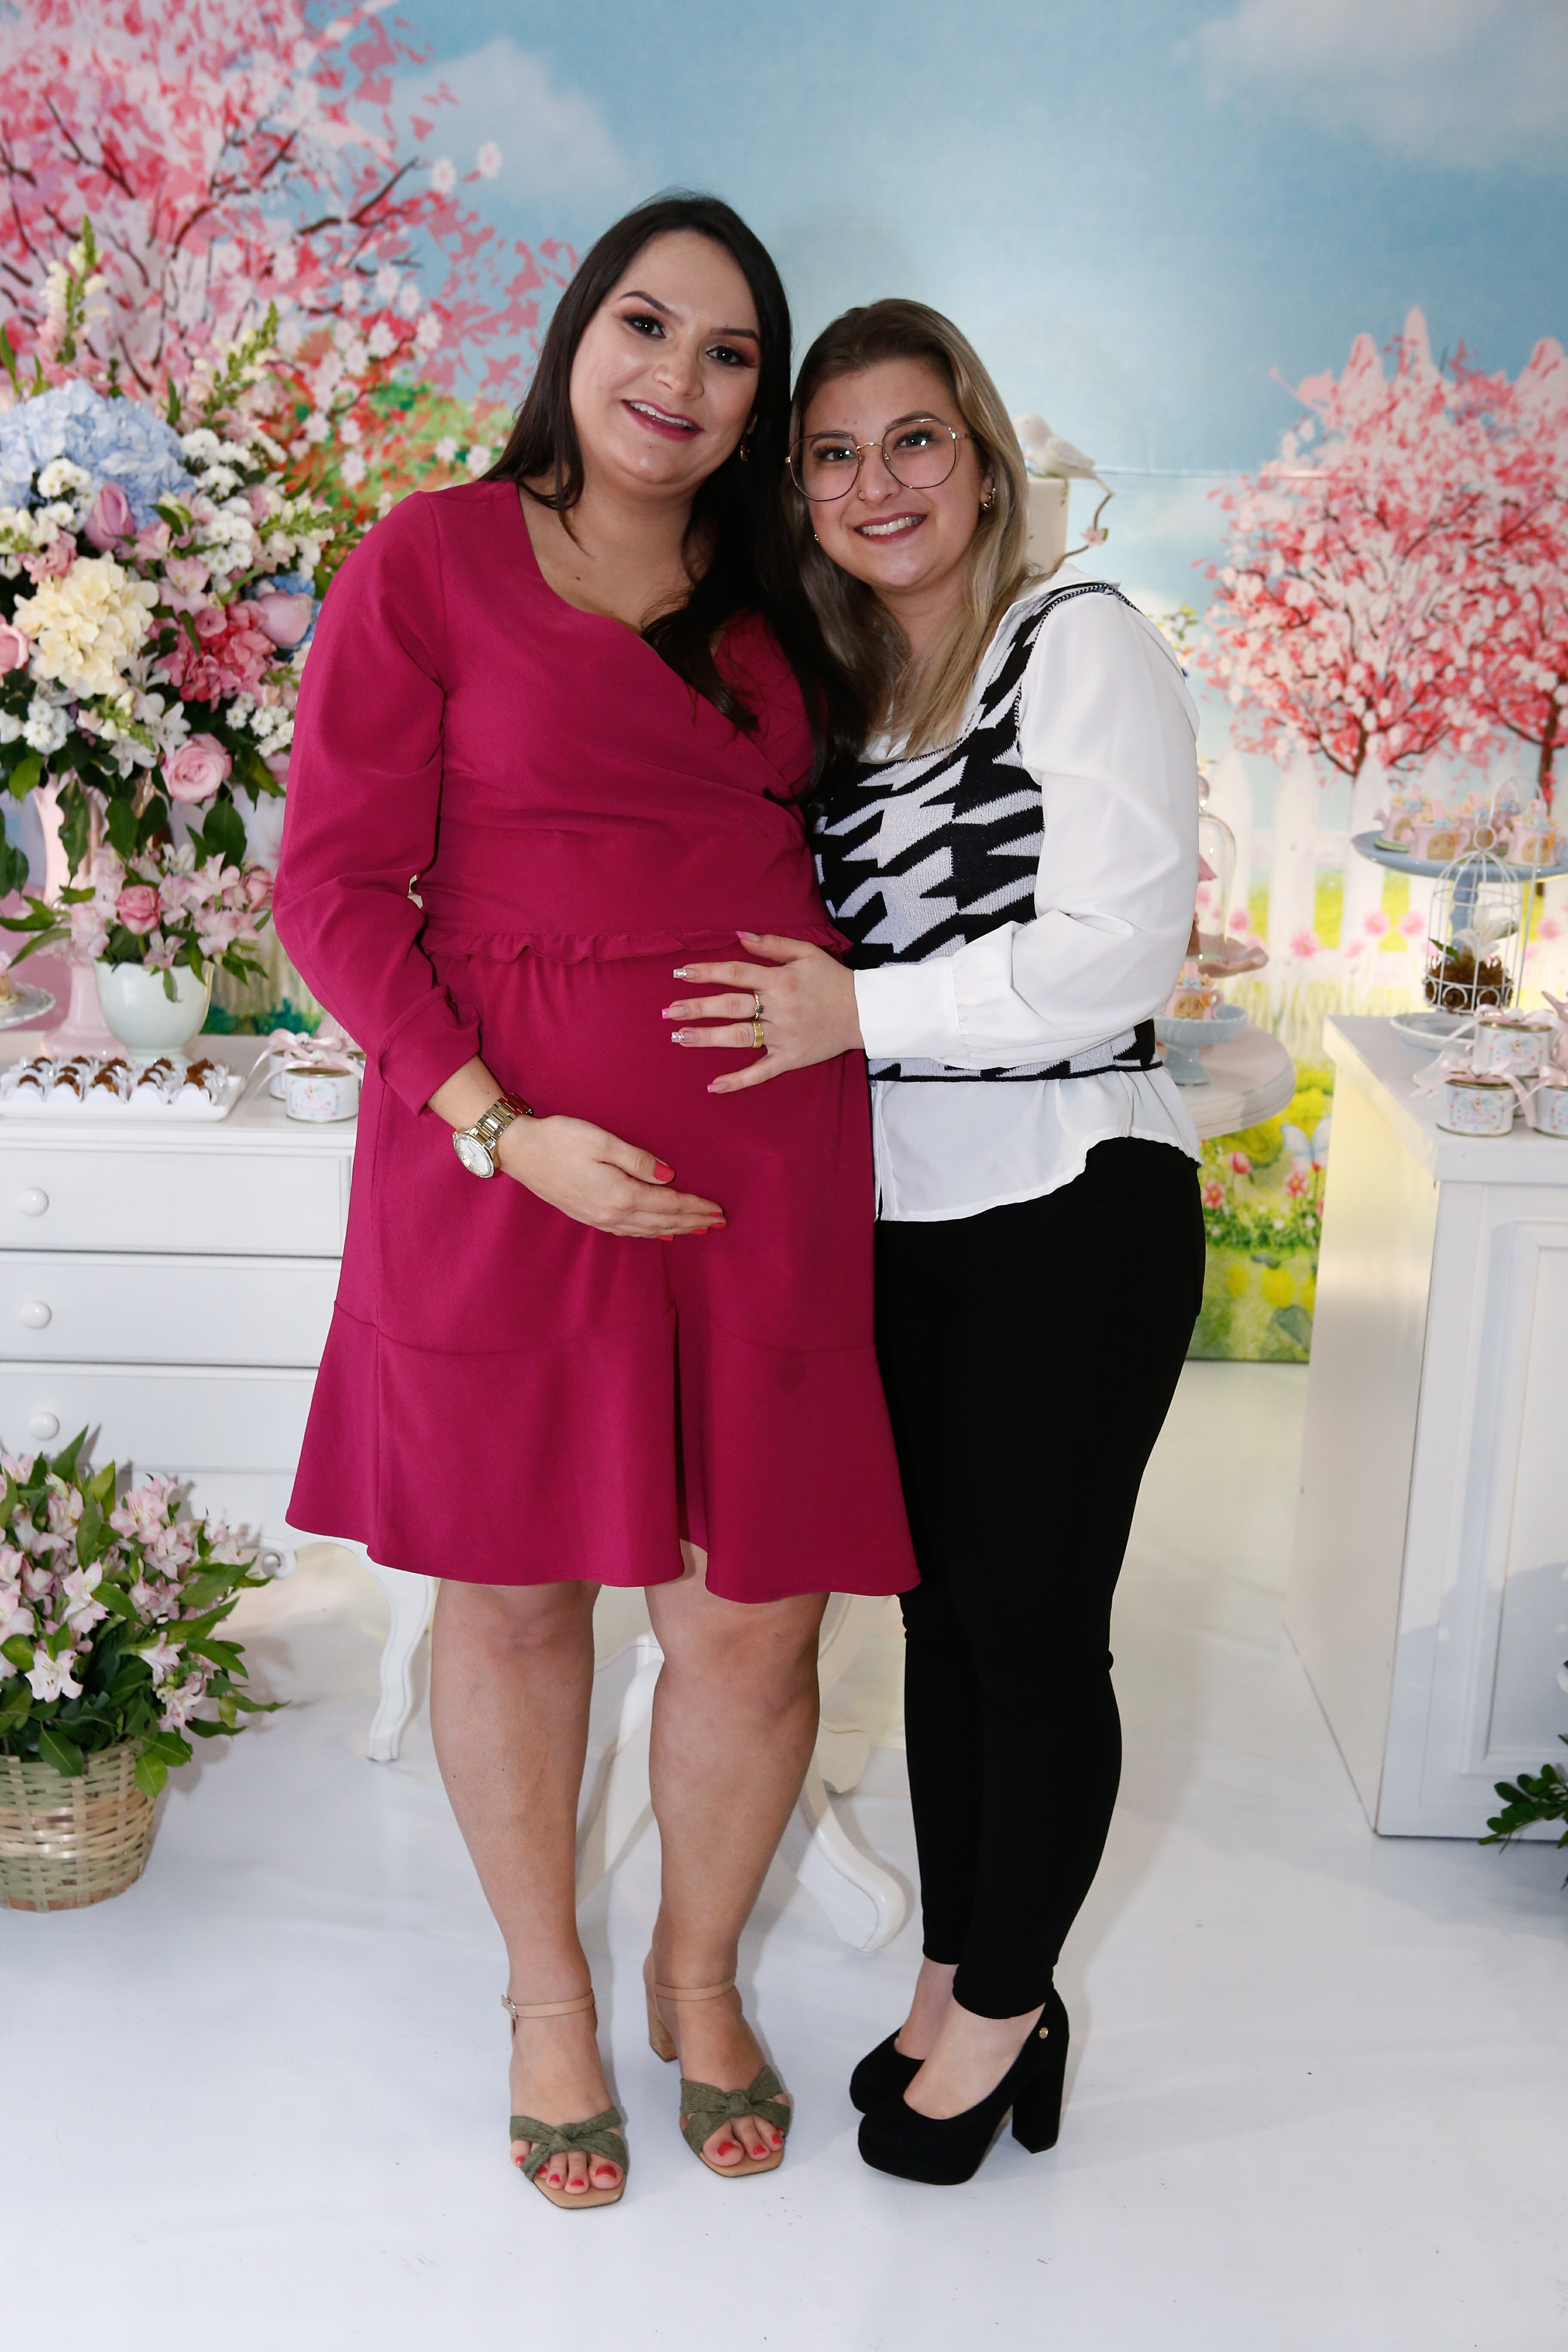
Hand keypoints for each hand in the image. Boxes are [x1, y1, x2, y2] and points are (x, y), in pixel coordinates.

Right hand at [498, 1114, 723, 1237]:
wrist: (520, 1152)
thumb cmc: (560, 1138)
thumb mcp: (602, 1140)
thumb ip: (638, 1160)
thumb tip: (670, 1177)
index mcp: (619, 1193)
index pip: (668, 1204)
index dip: (696, 1206)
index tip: (718, 1209)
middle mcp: (612, 1213)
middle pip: (663, 1221)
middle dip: (693, 1221)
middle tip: (719, 1222)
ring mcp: (599, 1218)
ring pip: (648, 1229)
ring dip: (676, 1229)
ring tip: (699, 1230)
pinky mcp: (589, 1216)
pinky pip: (629, 1231)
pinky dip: (651, 1233)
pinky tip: (661, 1234)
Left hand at [663, 931, 862, 1094]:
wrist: (865, 1012)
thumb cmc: (833, 980)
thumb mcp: (806, 952)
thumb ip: (771, 943)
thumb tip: (738, 935)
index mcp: (780, 980)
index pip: (736, 973)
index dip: (707, 973)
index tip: (680, 973)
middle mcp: (778, 1007)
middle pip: (730, 1006)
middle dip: (697, 1008)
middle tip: (669, 1012)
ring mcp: (783, 1035)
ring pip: (739, 1037)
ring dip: (707, 1038)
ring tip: (679, 1037)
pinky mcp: (790, 1058)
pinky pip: (761, 1071)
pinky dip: (738, 1080)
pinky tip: (713, 1086)